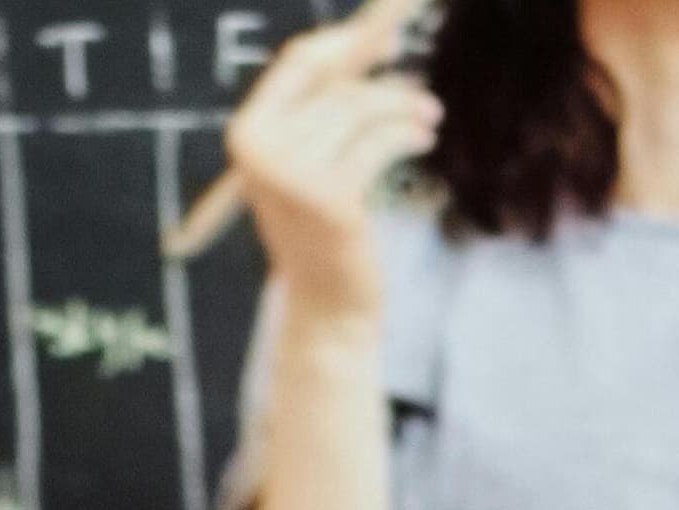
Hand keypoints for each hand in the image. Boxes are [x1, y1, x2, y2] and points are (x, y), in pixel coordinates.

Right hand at [223, 0, 437, 333]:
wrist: (327, 306)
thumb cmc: (323, 231)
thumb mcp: (312, 160)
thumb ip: (327, 102)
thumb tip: (374, 34)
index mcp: (249, 135)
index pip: (299, 61)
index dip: (346, 44)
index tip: (385, 39)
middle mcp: (261, 151)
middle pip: (338, 85)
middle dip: (386, 86)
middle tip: (422, 96)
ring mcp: (292, 176)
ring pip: (362, 110)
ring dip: (405, 108)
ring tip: (429, 117)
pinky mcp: (330, 198)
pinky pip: (380, 140)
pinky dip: (409, 135)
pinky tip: (424, 140)